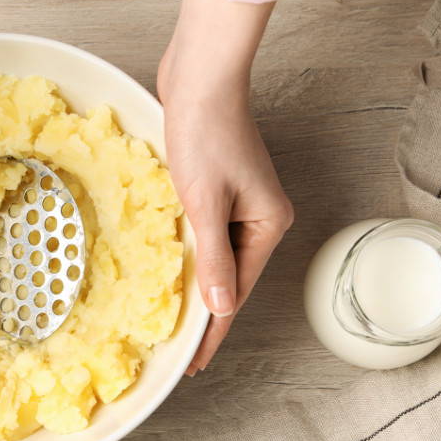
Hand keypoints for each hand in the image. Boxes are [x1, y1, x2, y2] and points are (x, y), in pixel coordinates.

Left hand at [158, 0, 293, 374]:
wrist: (200, 77)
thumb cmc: (204, 135)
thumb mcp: (206, 203)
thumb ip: (213, 258)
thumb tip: (220, 308)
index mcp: (268, 224)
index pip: (236, 292)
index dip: (213, 331)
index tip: (194, 363)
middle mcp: (261, 216)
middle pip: (230, 276)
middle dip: (205, 312)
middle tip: (178, 350)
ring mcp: (241, 200)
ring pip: (216, 255)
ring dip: (195, 282)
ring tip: (173, 319)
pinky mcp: (218, 185)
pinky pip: (206, 232)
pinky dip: (190, 253)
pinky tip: (173, 268)